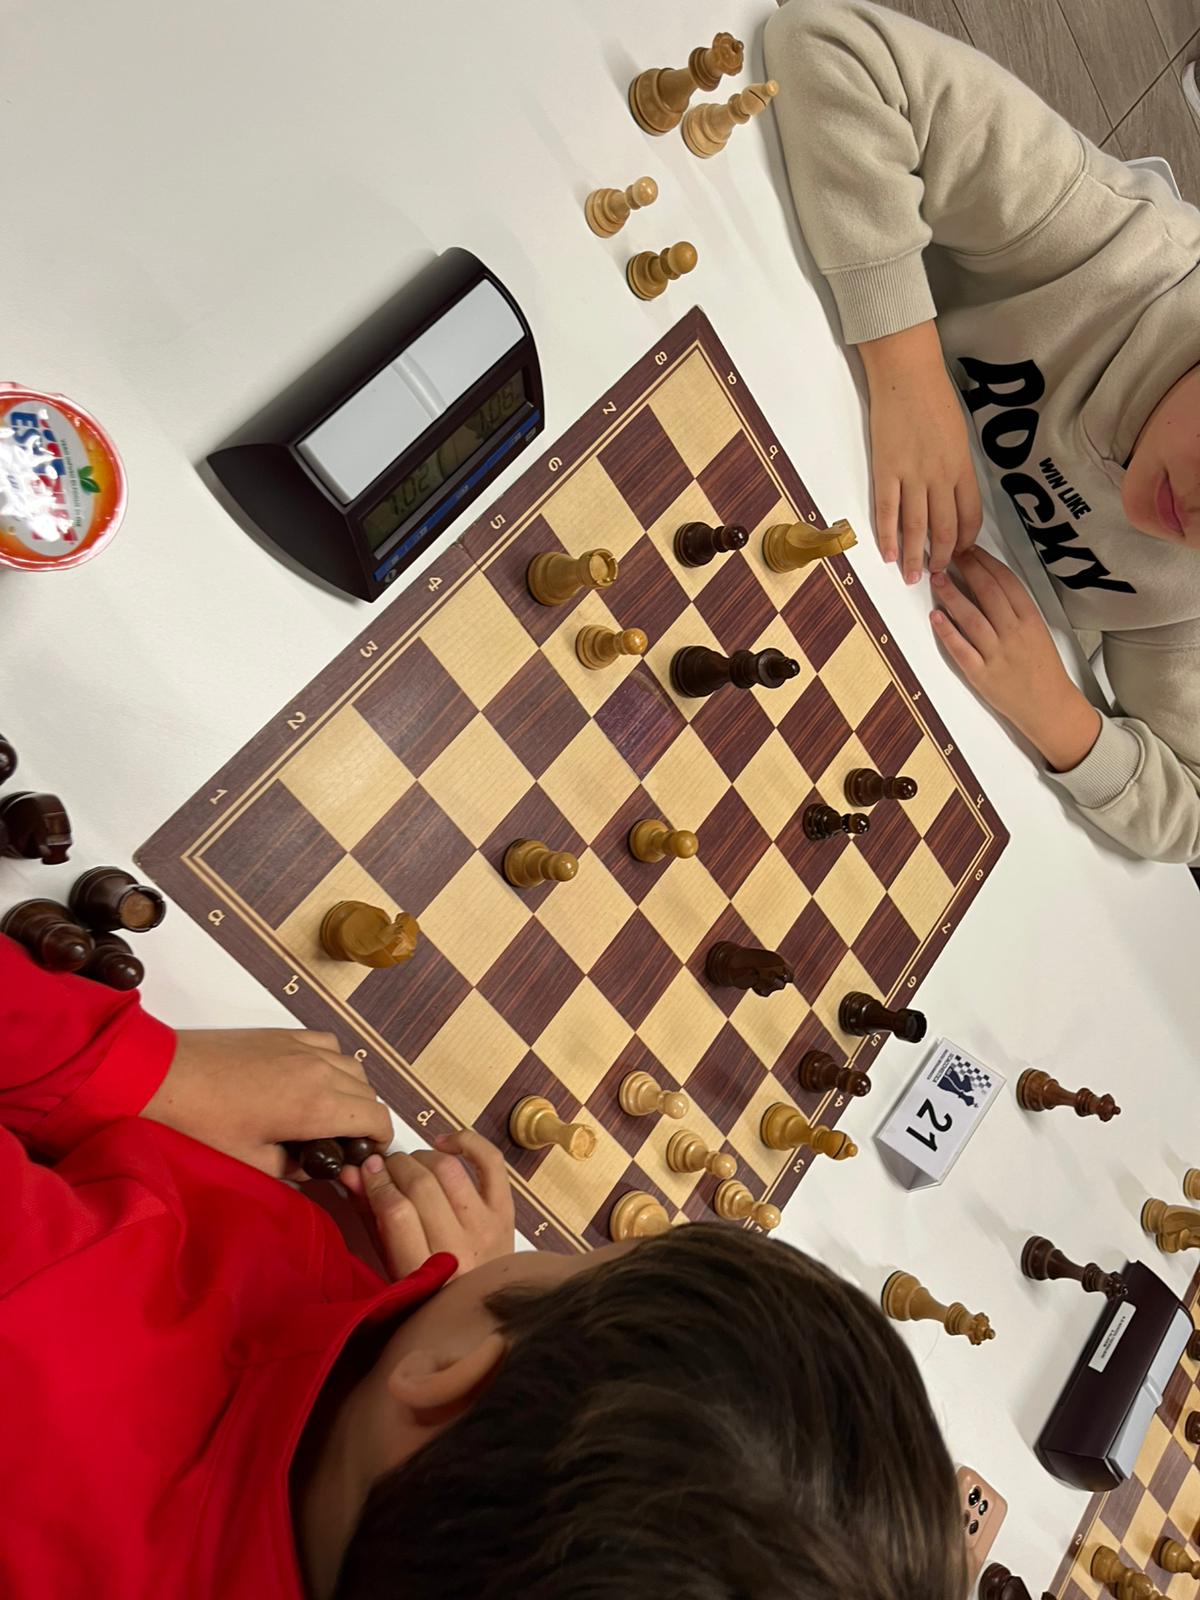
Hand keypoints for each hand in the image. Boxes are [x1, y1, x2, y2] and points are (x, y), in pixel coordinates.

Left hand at [143, 1029, 392, 1177]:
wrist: (165, 1077)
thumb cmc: (204, 1124)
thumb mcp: (253, 1162)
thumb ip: (296, 1168)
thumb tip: (317, 1167)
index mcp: (317, 1107)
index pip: (376, 1117)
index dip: (381, 1139)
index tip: (368, 1153)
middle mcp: (321, 1071)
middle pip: (369, 1092)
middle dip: (366, 1118)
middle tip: (344, 1141)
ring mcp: (304, 1048)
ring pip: (353, 1066)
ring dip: (352, 1090)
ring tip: (329, 1111)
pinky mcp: (286, 1034)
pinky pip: (329, 1044)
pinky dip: (333, 1062)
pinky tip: (313, 1079)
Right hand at [354, 1130, 514, 1280]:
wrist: (478, 1306)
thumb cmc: (430, 1288)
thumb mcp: (390, 1262)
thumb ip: (370, 1216)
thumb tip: (352, 1173)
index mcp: (426, 1272)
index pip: (397, 1213)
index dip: (376, 1183)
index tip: (365, 1170)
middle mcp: (460, 1249)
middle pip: (421, 1186)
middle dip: (395, 1167)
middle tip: (384, 1167)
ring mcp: (486, 1227)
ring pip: (449, 1170)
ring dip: (422, 1156)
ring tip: (409, 1164)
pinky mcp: (505, 1212)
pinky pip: (491, 1161)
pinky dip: (467, 1142)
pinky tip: (444, 1145)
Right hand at [859, 321, 981, 581]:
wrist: (907, 373)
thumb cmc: (934, 397)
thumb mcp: (957, 434)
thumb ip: (956, 466)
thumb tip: (950, 494)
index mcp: (962, 466)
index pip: (969, 515)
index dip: (964, 540)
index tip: (958, 554)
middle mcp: (940, 475)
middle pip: (943, 527)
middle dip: (940, 556)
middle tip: (935, 574)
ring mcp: (912, 475)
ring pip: (916, 526)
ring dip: (914, 556)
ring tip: (911, 576)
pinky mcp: (886, 471)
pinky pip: (887, 511)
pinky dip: (888, 535)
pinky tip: (888, 553)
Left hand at [931, 549, 1101, 771]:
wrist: (1050, 707)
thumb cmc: (1043, 670)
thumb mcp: (1038, 632)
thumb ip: (1017, 609)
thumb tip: (991, 583)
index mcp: (1031, 620)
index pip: (1006, 582)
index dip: (986, 562)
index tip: (971, 550)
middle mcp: (1014, 634)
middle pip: (988, 594)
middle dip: (967, 570)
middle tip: (950, 555)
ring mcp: (997, 655)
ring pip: (971, 618)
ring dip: (952, 596)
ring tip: (936, 579)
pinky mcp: (982, 675)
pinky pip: (961, 650)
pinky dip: (947, 633)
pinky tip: (935, 617)